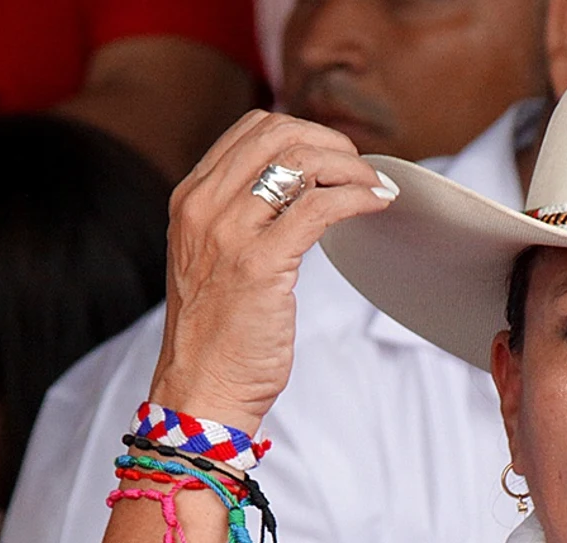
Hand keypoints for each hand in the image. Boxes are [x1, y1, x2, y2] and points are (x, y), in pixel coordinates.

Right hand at [150, 110, 397, 432]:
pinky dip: (358, 197)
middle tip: (361, 169)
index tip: (335, 154)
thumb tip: (300, 185)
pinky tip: (376, 204)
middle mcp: (203, 207)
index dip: (304, 131)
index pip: (252, 128)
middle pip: (279, 133)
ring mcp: (228, 233)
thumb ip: (240, 216)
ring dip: (352, 167)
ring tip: (376, 186)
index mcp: (190, 199)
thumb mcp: (213, 258)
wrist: (201, 389)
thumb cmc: (216, 334)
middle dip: (332, 142)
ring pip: (301, 162)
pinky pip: (321, 207)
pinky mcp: (260, 264)